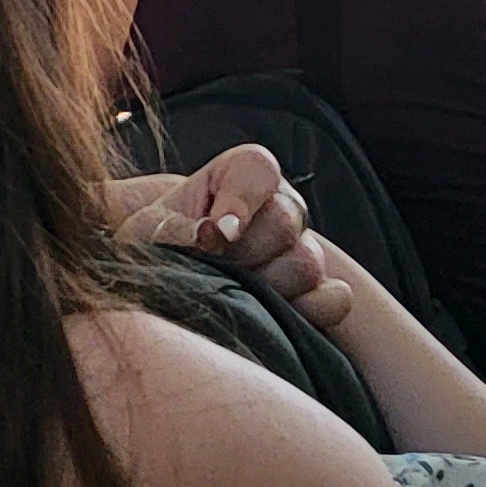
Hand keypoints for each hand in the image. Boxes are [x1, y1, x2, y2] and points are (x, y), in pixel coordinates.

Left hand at [114, 144, 344, 329]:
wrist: (169, 284)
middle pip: (284, 221)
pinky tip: (275, 316)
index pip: (258, 169)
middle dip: (245, 251)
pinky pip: (335, 300)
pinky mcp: (315, 293)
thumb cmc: (158, 248)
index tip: (216, 233)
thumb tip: (210, 236)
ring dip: (267, 286)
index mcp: (241, 175)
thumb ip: (175, 227)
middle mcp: (279, 206)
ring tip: (234, 293)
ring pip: (307, 263)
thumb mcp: (150, 231)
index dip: (240, 200)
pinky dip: (311, 310)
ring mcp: (301, 249)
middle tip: (215, 268)